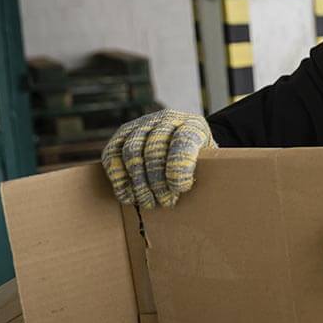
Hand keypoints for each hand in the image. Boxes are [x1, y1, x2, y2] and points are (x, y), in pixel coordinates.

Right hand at [101, 109, 215, 207]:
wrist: (184, 138)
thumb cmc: (199, 156)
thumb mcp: (211, 160)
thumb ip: (202, 170)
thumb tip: (183, 191)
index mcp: (192, 124)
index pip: (184, 140)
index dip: (180, 167)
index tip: (181, 188)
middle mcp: (166, 119)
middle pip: (154, 149)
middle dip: (157, 181)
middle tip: (165, 202)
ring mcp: (142, 124)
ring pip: (132, 152)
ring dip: (138, 182)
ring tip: (147, 202)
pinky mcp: (122, 133)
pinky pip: (112, 154)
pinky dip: (118, 178)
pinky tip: (128, 196)